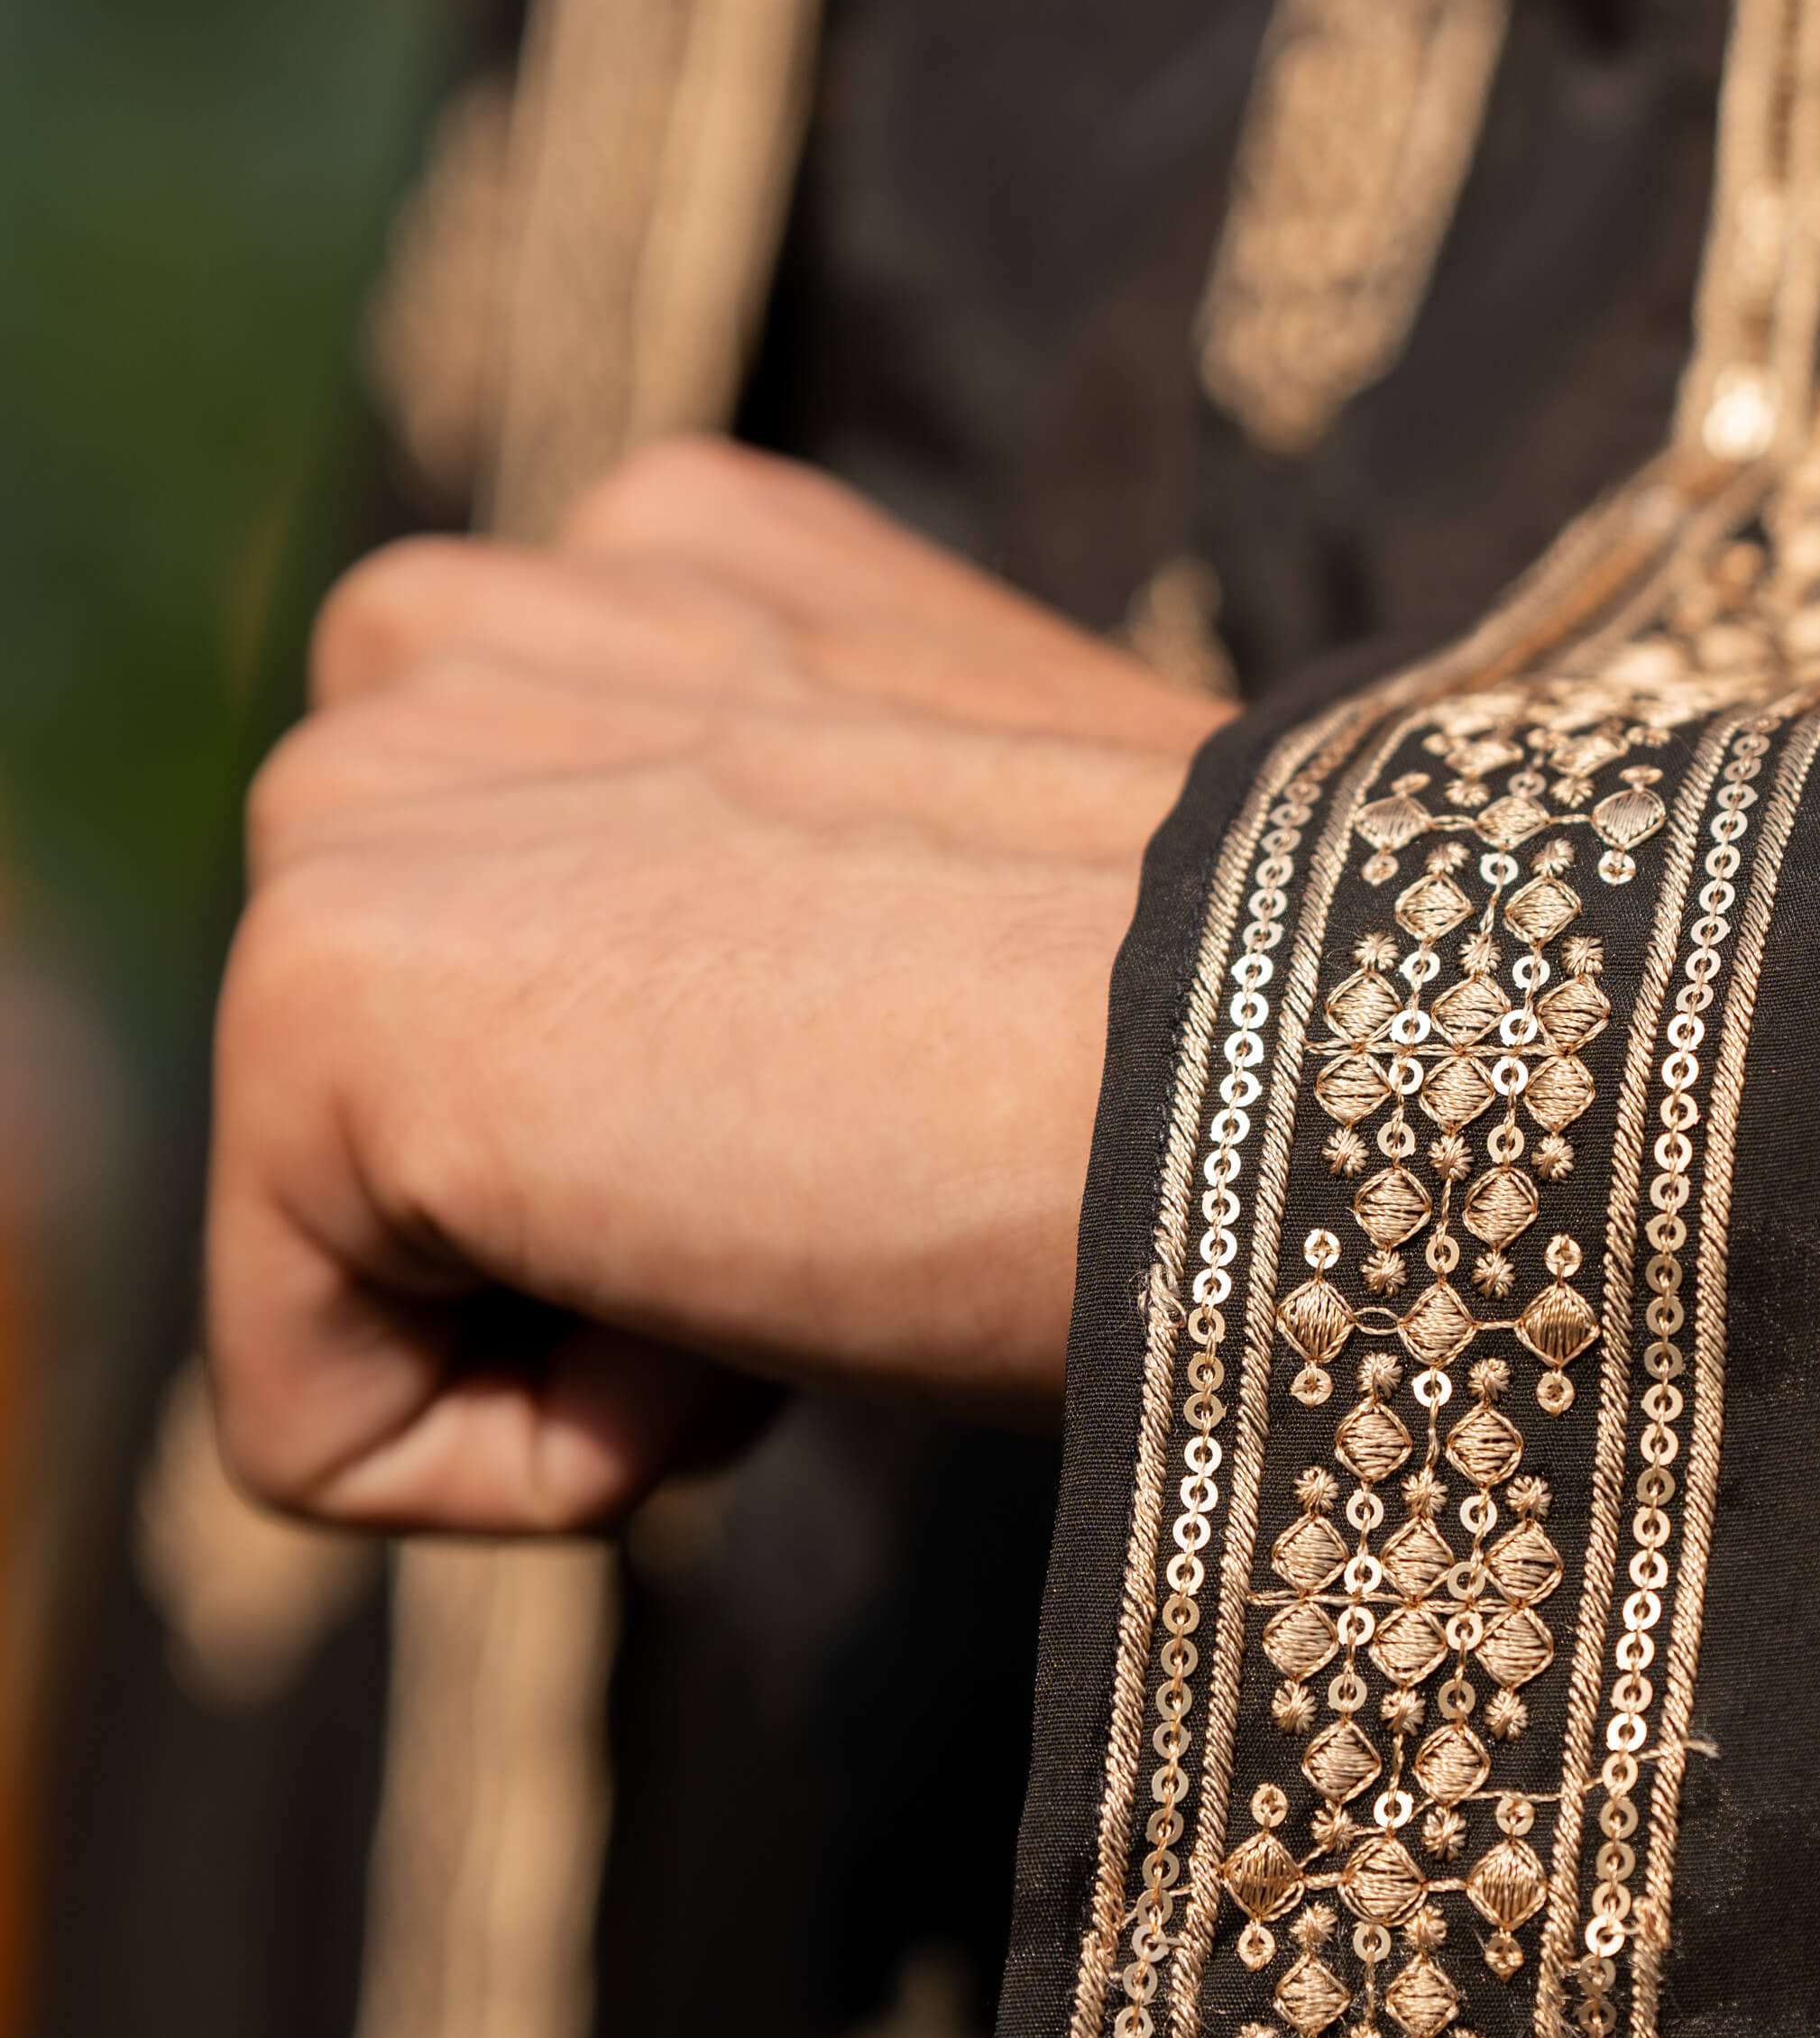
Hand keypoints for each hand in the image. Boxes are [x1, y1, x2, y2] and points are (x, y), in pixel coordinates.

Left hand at [206, 441, 1226, 1534]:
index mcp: (667, 566)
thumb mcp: (961, 904)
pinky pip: (301, 1415)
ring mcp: (369, 788)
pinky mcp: (310, 985)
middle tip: (881, 1155)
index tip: (930, 1082)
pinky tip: (743, 1322)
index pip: (512, 932)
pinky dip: (528, 1471)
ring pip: (343, 1236)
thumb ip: (773, 900)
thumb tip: (657, 1107)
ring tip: (823, 1210)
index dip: (714, 1111)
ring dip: (585, 1324)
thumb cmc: (1220, 1049)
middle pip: (393, 1084)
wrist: (1299, 1052)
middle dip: (611, 1205)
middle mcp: (483, 621)